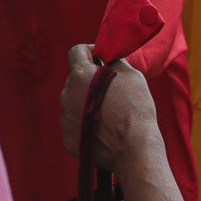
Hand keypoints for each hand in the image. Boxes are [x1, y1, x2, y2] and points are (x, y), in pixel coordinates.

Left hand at [60, 44, 161, 172]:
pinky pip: (75, 125)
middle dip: (90, 82)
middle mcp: (67, 94)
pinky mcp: (68, 138)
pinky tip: (104, 130)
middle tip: (112, 91)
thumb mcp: (132, 76)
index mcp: (81, 75)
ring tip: (110, 115)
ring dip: (88, 104)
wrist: (133, 148)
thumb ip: (115, 63)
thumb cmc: (135, 108)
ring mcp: (65, 118)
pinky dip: (87, 124)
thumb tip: (108, 60)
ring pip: (74, 103)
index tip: (102, 59)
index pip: (76, 52)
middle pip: (76, 81)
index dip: (90, 52)